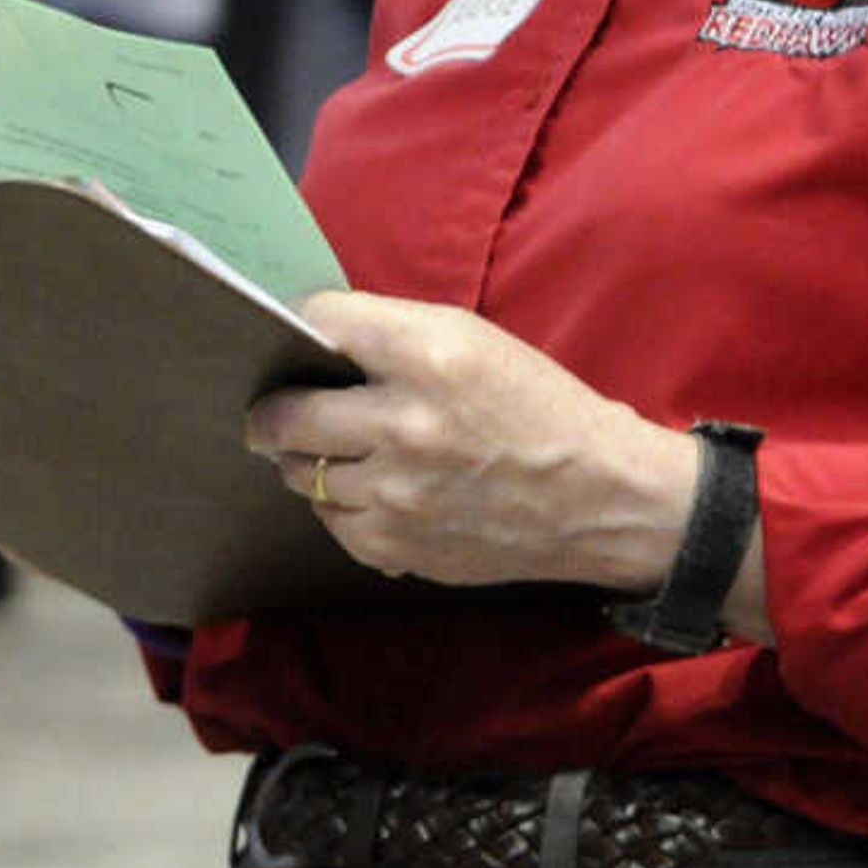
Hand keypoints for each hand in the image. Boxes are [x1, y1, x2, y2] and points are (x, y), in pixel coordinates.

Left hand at [244, 292, 694, 592]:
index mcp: (428, 356)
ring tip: (335, 451)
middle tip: (270, 414)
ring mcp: (395, 493)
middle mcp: (403, 424)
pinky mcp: (395, 544)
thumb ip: (395, 336)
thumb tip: (315, 339)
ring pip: (302, 472)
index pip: (321, 323)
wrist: (597, 496)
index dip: (301, 325)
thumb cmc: (538, 409)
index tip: (293, 336)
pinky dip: (343, 504)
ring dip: (309, 459)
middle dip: (270, 412)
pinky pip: (331, 519)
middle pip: (284, 414)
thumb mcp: (477, 342)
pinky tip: (376, 490)